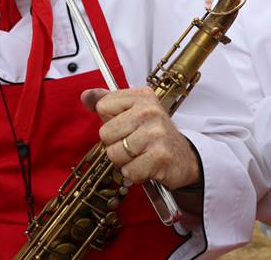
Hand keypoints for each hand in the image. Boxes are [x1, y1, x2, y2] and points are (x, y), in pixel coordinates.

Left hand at [81, 86, 199, 189]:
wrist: (184, 158)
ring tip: (140, 155)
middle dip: (115, 144)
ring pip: (115, 153)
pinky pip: (128, 171)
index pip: (102, 106)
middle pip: (105, 133)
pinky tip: (147, 166)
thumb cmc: (154, 134)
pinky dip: (135, 174)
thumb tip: (85, 96)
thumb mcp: (132, 111)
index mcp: (142, 96)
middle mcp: (150, 111)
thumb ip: (107, 102)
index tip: (127, 124)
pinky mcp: (159, 156)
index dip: (110, 121)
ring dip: (125, 161)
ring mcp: (156, 133)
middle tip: (134, 144)